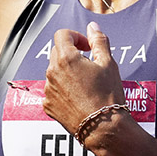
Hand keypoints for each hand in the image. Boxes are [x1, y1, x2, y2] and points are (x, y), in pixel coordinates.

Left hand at [43, 21, 123, 140]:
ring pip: (54, 72)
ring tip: (86, 84)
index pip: (62, 34)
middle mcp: (52, 72)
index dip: (76, 36)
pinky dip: (63, 89)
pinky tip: (79, 97)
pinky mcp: (48, 105)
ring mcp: (48, 90)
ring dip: (67, 72)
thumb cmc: (108, 95)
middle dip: (72, 53)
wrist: (103, 128)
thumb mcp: (108, 63)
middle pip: (57, 52)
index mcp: (66, 58)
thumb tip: (92, 27)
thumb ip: (98, 41)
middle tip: (89, 65)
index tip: (87, 47)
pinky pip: (53, 90)